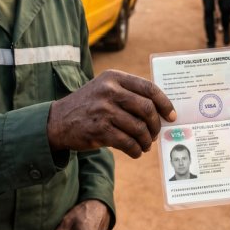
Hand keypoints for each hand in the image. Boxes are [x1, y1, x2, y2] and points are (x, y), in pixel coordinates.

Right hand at [47, 70, 176, 157]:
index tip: (171, 115)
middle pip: (147, 109)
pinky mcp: (99, 130)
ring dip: (146, 141)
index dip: (164, 103)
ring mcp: (104, 110)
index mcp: (114, 77)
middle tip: (155, 134)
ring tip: (145, 145)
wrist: (58, 121)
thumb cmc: (88, 105)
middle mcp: (109, 91)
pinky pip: (128, 143)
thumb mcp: (105, 89)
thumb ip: (129, 93)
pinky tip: (135, 151)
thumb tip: (160, 110)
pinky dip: (135, 150)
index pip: (149, 88)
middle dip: (155, 125)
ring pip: (139, 128)